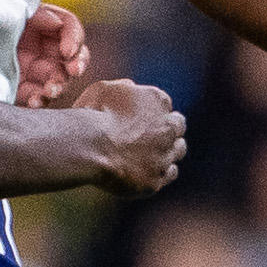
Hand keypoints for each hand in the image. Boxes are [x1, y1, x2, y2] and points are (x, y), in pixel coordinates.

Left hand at [15, 2, 90, 106]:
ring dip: (58, 87)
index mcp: (45, 25)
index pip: (71, 28)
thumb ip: (37, 15)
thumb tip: (56, 23)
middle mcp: (46, 49)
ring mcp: (36, 72)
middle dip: (77, 65)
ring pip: (59, 82)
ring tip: (50, 90)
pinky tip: (34, 102)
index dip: (74, 39)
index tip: (67, 50)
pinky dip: (38, 102)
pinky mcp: (24, 90)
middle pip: (74, 58)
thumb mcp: (12, 11)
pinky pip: (38, 99)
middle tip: (72, 71)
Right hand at [73, 79, 185, 195]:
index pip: (166, 104)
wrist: (89, 146)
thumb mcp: (106, 88)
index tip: (143, 116)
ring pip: (177, 151)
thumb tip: (132, 87)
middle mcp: (168, 128)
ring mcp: (164, 155)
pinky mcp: (157, 179)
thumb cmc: (94, 113)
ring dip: (167, 149)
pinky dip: (160, 170)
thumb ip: (124, 87)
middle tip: (151, 133)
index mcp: (158, 100)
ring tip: (150, 151)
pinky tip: (147, 168)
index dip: (154, 110)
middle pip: (177, 127)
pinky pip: (168, 174)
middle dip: (167, 129)